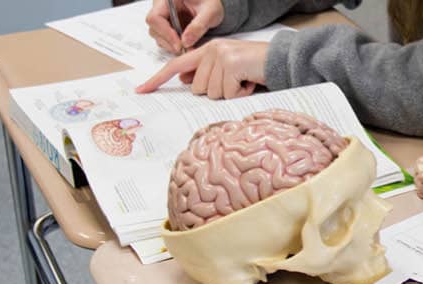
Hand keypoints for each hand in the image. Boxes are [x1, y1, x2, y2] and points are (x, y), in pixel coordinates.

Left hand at [136, 39, 266, 98]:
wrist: (281, 60)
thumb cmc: (256, 68)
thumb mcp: (228, 69)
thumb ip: (207, 73)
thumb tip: (185, 81)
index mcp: (207, 50)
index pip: (176, 65)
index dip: (158, 79)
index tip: (141, 90)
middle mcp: (212, 50)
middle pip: (198, 88)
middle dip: (217, 92)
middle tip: (235, 83)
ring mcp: (221, 56)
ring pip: (212, 93)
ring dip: (230, 94)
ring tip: (244, 82)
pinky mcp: (232, 65)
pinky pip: (227, 94)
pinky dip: (240, 94)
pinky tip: (249, 83)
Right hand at [146, 0, 223, 52]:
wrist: (211, 3)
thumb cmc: (210, 1)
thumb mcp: (210, 11)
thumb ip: (199, 26)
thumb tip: (186, 42)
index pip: (155, 18)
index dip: (166, 33)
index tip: (179, 45)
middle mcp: (161, 7)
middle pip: (154, 28)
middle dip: (169, 42)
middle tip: (186, 50)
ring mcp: (163, 17)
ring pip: (158, 35)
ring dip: (172, 45)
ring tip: (188, 48)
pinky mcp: (167, 25)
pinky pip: (165, 38)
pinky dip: (175, 44)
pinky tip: (187, 45)